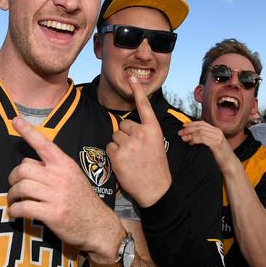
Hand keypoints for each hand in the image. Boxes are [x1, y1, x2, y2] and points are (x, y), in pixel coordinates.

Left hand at [7, 116, 122, 255]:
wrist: (98, 225)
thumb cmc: (82, 200)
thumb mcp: (73, 177)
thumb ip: (53, 168)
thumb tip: (28, 163)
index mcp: (65, 164)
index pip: (44, 144)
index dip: (28, 131)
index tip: (15, 120)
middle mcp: (60, 177)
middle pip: (23, 168)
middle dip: (13, 177)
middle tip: (14, 184)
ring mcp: (56, 196)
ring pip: (21, 187)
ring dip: (12, 194)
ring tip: (14, 199)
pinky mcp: (52, 214)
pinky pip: (23, 207)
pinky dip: (14, 210)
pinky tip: (16, 212)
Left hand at [106, 77, 171, 207]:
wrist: (156, 189)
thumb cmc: (155, 166)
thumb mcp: (156, 143)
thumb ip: (144, 132)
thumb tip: (127, 126)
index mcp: (153, 129)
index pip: (144, 106)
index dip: (137, 91)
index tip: (131, 78)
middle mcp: (141, 133)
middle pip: (123, 125)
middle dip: (125, 136)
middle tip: (135, 151)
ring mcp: (129, 144)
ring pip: (115, 136)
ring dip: (119, 146)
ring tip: (130, 158)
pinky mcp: (117, 155)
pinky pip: (109, 147)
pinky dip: (113, 155)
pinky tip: (123, 163)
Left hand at [178, 120, 240, 174]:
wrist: (230, 164)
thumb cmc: (220, 156)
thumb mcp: (213, 144)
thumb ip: (205, 139)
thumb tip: (191, 136)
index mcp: (216, 130)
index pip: (202, 123)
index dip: (191, 123)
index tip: (183, 126)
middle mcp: (217, 132)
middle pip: (199, 126)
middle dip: (188, 129)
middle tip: (180, 133)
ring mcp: (217, 137)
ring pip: (200, 132)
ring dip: (190, 134)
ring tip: (183, 138)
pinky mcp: (216, 144)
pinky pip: (202, 139)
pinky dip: (194, 140)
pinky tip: (190, 144)